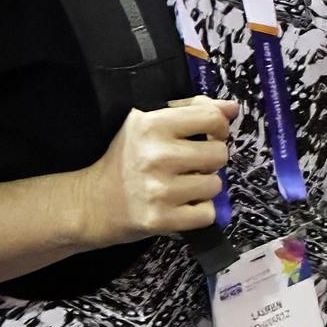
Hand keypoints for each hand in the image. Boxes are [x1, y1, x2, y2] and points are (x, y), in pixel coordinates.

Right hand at [80, 97, 233, 245]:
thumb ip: (191, 111)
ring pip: (216, 185)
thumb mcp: (148, 124)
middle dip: (211, 160)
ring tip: (184, 185)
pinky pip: (207, 214)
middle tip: (192, 165)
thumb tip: (233, 107)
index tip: (209, 135)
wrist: (93, 202)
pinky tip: (181, 205)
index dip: (218, 127)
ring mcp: (159, 190)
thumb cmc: (126, 159)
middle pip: (219, 154)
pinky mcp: (162, 219)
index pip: (211, 118)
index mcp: (151, 125)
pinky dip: (199, 212)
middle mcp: (156, 156)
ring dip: (205, 186)